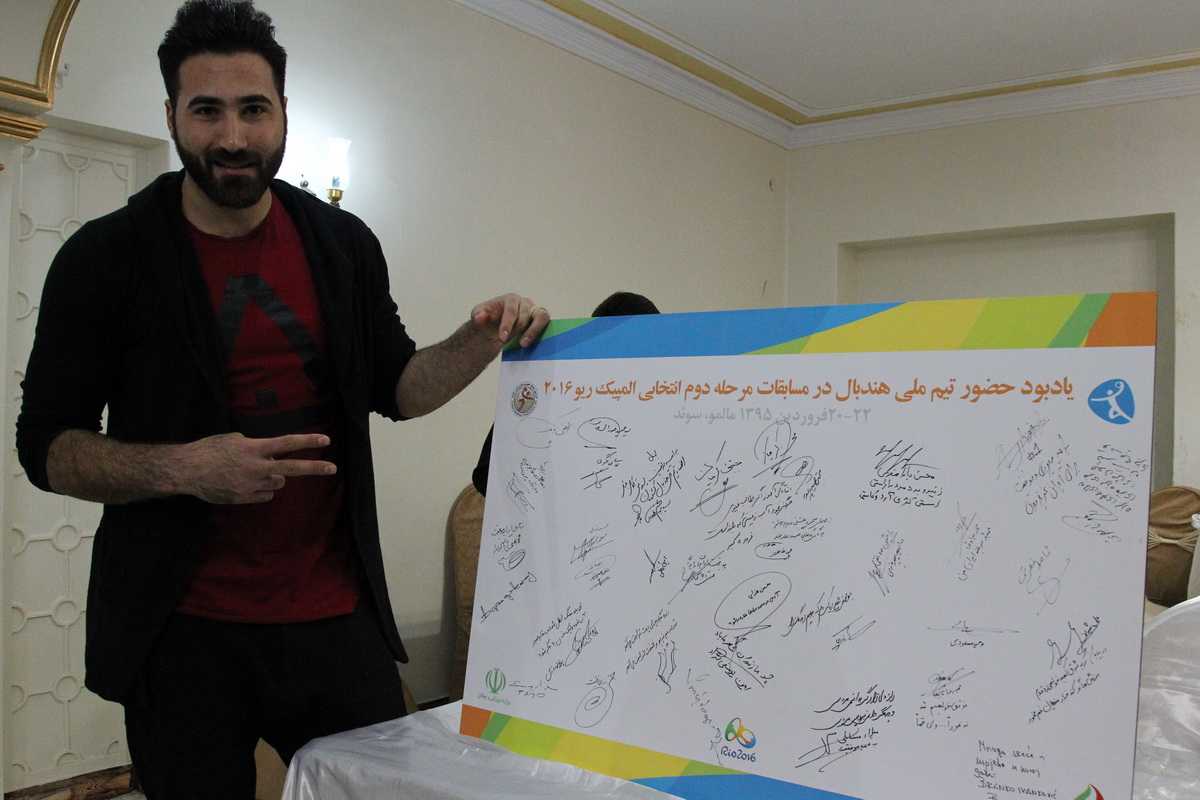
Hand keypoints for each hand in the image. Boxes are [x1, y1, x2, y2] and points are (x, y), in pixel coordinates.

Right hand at [179, 432, 335, 503]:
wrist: (187, 471)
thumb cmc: (209, 450)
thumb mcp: (233, 439)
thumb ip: (254, 445)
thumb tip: (269, 452)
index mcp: (253, 449)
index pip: (287, 443)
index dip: (307, 441)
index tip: (325, 439)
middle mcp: (256, 467)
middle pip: (291, 468)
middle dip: (314, 467)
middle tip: (333, 468)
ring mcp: (251, 485)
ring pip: (277, 483)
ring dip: (272, 477)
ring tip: (252, 471)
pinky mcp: (245, 498)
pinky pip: (265, 495)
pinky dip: (261, 490)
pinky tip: (244, 483)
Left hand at [469, 293, 550, 348]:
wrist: (496, 325)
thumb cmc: (489, 318)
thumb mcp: (478, 315)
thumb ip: (478, 316)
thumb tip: (480, 317)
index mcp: (510, 299)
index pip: (511, 311)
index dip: (507, 325)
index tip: (502, 337)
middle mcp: (525, 302)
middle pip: (524, 316)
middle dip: (515, 331)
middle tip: (506, 342)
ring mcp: (535, 310)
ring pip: (542, 316)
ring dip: (534, 331)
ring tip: (523, 344)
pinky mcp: (540, 319)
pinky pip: (547, 324)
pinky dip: (541, 332)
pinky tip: (531, 343)